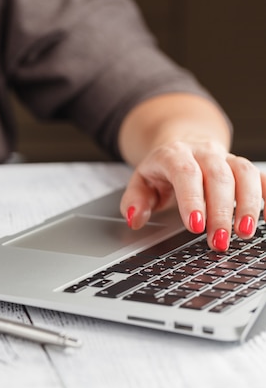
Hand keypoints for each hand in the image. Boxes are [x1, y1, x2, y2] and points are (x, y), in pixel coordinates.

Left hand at [120, 139, 265, 251]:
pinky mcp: (242, 167)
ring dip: (248, 205)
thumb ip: (134, 200)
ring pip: (244, 173)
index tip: (195, 225)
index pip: (185, 173)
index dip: (191, 198)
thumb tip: (135, 218)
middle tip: (218, 240)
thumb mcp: (140, 182)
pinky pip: (261, 178)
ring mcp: (226, 157)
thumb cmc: (160, 170)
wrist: (181, 147)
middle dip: (220, 211)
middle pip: (218, 177)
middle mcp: (203, 152)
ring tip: (244, 233)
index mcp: (174, 154)